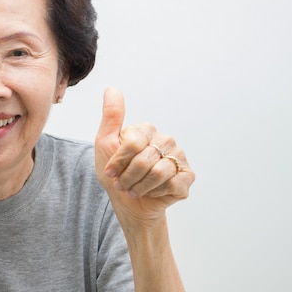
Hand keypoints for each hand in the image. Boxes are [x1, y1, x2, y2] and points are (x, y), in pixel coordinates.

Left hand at [95, 88, 194, 227]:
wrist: (128, 203)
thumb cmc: (116, 173)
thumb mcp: (105, 144)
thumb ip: (111, 117)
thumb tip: (112, 89)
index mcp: (147, 130)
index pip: (132, 143)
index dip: (118, 162)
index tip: (110, 171)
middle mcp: (166, 140)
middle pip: (144, 160)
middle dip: (128, 177)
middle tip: (123, 184)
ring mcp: (178, 157)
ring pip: (159, 172)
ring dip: (140, 187)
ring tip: (135, 189)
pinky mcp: (187, 177)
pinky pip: (172, 184)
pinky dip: (156, 192)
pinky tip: (152, 192)